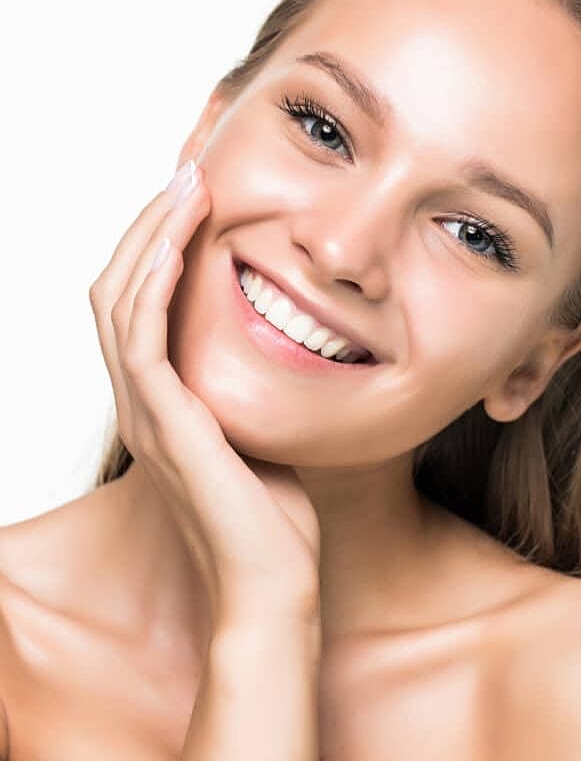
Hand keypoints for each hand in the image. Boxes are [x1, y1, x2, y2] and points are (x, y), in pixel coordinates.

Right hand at [88, 160, 320, 632]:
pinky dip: (153, 284)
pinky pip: (141, 339)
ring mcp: (147, 413)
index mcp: (164, 402)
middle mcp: (144, 402)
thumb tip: (284, 347)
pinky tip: (178, 243)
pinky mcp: (165, 425)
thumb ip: (254, 391)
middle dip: (151, 226)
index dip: (160, 247)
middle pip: (117, 290)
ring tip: (187, 186)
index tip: (200, 201)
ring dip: (150, 238)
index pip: (139, 306)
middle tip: (188, 175)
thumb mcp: (264, 434)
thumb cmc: (277, 520)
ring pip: (119, 303)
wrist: (274, 585)